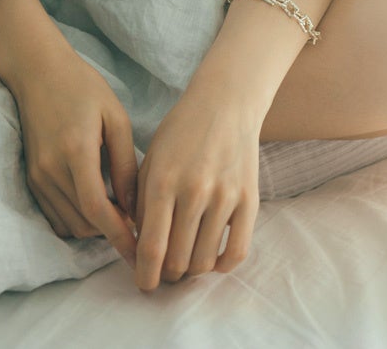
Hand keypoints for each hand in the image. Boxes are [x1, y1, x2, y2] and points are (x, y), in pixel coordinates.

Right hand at [8, 41, 139, 267]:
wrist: (38, 72)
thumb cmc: (83, 88)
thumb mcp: (115, 117)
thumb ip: (126, 164)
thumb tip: (134, 207)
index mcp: (76, 151)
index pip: (97, 209)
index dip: (119, 236)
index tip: (139, 251)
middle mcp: (51, 170)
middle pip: (84, 224)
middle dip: (111, 232)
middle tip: (136, 222)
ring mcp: (38, 177)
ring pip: (70, 225)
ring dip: (95, 228)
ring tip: (118, 212)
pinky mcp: (32, 179)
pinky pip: (56, 217)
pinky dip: (77, 220)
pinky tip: (95, 204)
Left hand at [133, 84, 260, 290]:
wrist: (225, 103)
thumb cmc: (181, 131)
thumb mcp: (151, 158)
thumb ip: (141, 201)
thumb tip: (137, 246)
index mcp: (163, 180)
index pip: (151, 247)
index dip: (144, 275)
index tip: (143, 284)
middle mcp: (194, 191)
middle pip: (178, 260)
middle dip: (167, 275)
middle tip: (164, 272)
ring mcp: (224, 196)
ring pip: (204, 261)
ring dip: (192, 271)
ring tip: (185, 262)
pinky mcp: (249, 200)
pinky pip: (236, 252)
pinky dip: (222, 265)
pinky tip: (212, 257)